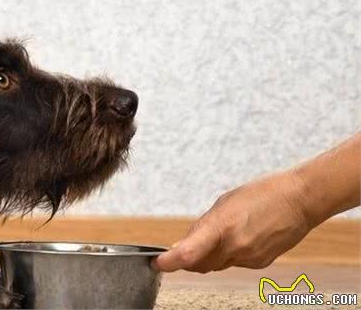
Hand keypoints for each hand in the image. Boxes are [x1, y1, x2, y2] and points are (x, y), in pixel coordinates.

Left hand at [153, 171, 312, 272]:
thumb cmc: (262, 193)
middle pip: (199, 264)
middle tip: (183, 247)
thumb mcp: (224, 203)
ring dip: (209, 255)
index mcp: (221, 226)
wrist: (300, 200)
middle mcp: (234, 246)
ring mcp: (248, 257)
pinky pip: (234, 263)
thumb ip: (203, 225)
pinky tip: (239, 237)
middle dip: (188, 258)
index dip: (169, 262)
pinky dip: (229, 254)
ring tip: (221, 233)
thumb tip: (186, 243)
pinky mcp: (259, 263)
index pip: (188, 253)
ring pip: (216, 265)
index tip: (158, 263)